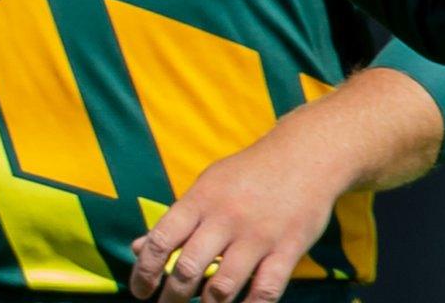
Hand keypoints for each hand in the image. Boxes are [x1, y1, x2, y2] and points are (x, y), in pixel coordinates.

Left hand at [127, 142, 342, 302]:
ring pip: (223, 286)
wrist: (305, 155)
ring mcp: (258, 235)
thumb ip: (176, 219)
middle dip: (172, 297)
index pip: (162, 239)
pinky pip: (265, 290)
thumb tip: (139, 248)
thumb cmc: (248, 173)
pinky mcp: (287, 249)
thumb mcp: (207, 185)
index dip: (144, 270)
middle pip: (188, 268)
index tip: (140, 291)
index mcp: (201, 199)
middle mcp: (226, 218)